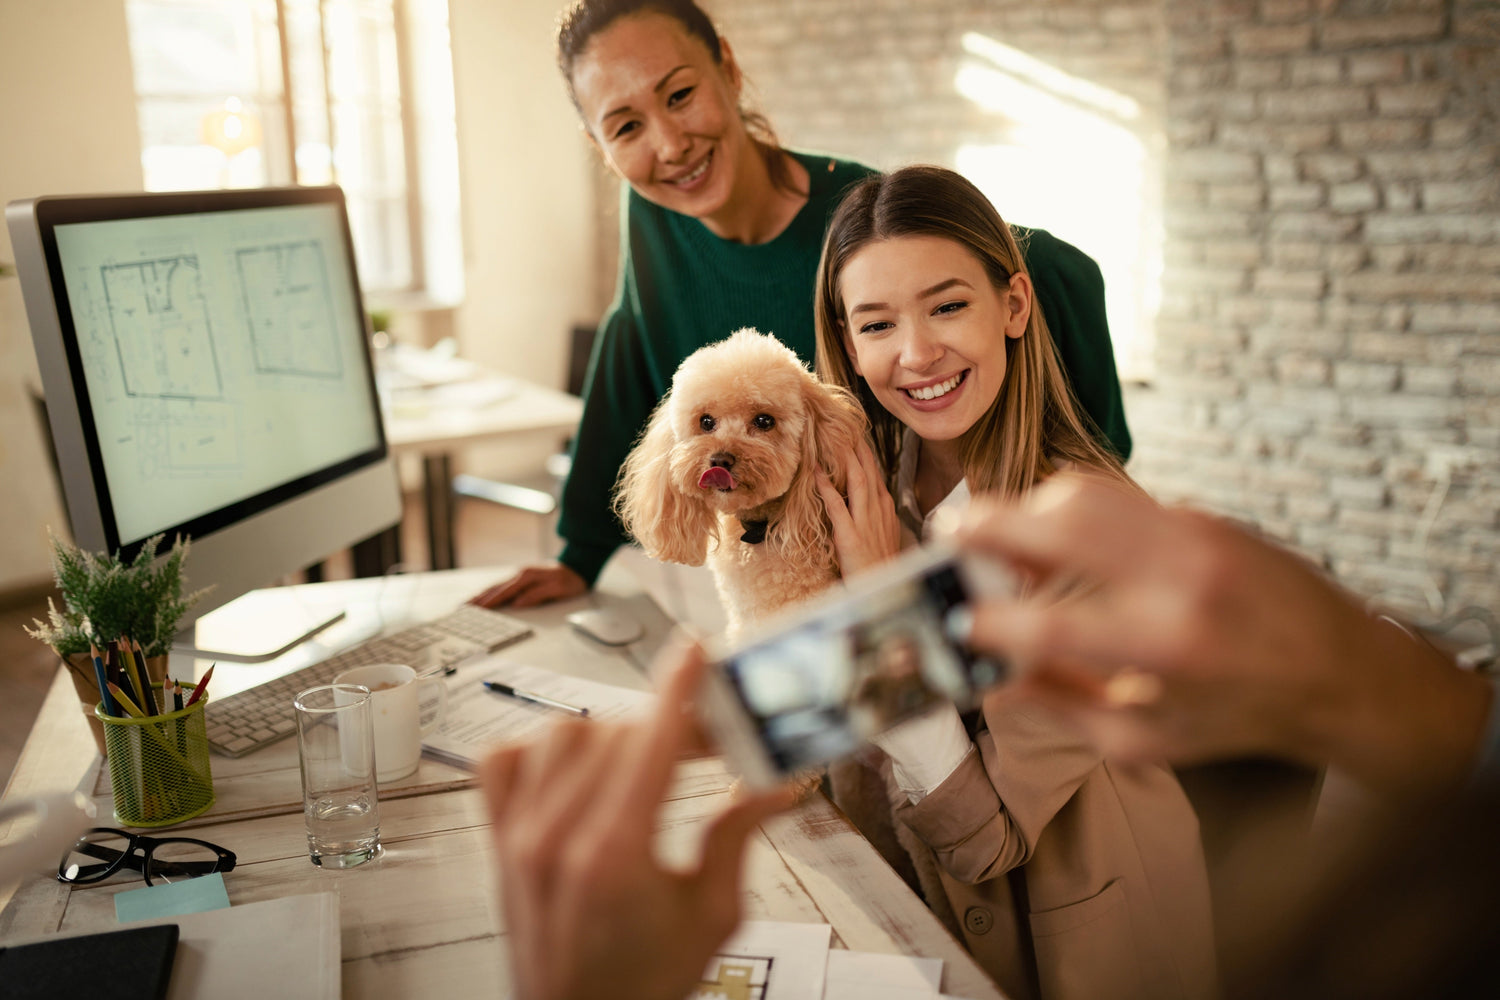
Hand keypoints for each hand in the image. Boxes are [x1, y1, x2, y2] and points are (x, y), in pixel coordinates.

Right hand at [470, 564, 586, 609]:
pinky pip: (503, 586)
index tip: (476, 609)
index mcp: (527, 577)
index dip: (490, 602)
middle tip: (463, 607)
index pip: (504, 592)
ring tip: (468, 602)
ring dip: (482, 595)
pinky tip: (485, 596)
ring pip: (497, 587)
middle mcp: (520, 574)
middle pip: (495, 588)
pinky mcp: (522, 579)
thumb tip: (518, 603)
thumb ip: (537, 596)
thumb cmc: (569, 580)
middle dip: (479, 598)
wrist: (578, 567)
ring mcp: (520, 575)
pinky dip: (491, 592)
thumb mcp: (557, 589)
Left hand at [480, 638, 795, 999]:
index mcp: (613, 855)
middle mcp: (555, 838)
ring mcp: (518, 836)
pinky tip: (574, 769)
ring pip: (560, 734)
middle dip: (669, 728)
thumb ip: (737, 837)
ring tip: (646, 761)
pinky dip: (540, 750)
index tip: (693, 654)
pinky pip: (503, 760)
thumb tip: (773, 785)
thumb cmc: (641, 984)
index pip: (648, 743)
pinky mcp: (499, 840)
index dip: (676, 690)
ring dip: (611, 735)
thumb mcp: (713, 916)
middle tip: (709, 742)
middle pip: (616, 734)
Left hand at [816, 438, 902, 576]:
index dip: (864, 453)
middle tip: (843, 425)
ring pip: (857, 481)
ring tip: (833, 439)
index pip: (875, 473)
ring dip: (845, 459)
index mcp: (885, 509)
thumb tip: (861, 497)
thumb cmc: (878, 566)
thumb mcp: (881, 535)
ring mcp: (866, 522)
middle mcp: (879, 510)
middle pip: (868, 470)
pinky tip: (815, 474)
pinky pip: (837, 506)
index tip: (853, 435)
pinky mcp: (851, 536)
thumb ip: (872, 514)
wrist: (883, 591)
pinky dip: (827, 488)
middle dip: (856, 447)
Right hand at [951, 472, 1490, 796]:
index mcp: (1162, 650)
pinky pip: (1117, 499)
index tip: (954, 623)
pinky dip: (1072, 514)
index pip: (1046, 625)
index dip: (985, 623)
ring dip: (1026, 508)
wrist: (1344, 673)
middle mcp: (1177, 580)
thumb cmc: (1241, 717)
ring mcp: (1193, 536)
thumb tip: (990, 677)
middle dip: (985, 526)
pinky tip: (1056, 541)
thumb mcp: (1145, 738)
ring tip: (996, 534)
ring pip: (1083, 493)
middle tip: (946, 535)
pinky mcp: (1202, 515)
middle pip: (1056, 525)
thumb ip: (1061, 706)